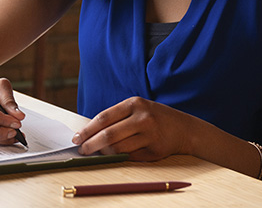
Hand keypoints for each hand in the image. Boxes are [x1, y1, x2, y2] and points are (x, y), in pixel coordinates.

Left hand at [72, 97, 192, 160]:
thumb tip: (89, 134)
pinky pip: (130, 157)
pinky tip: (116, 156)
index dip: (87, 130)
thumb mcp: (137, 109)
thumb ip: (116, 119)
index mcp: (134, 104)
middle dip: (91, 145)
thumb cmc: (154, 118)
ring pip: (118, 148)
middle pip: (109, 135)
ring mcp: (150, 135)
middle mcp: (143, 118)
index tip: (76, 138)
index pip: (104, 118)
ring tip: (97, 153)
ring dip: (104, 153)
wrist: (184, 128)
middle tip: (82, 150)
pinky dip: (120, 158)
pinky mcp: (155, 150)